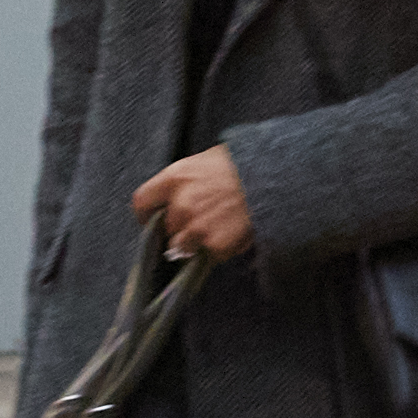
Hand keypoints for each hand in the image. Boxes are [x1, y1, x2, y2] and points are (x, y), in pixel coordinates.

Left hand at [135, 145, 256, 260]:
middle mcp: (180, 204)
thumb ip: (185, 182)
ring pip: (182, 246)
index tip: (152, 220)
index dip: (147, 214)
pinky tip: (232, 233)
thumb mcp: (205, 162)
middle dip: (179, 228)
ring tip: (217, 229)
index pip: (142, 202)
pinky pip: (207, 256)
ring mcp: (196, 227)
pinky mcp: (213, 245)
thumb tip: (176, 199)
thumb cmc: (244, 165)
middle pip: (166, 227)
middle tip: (200, 221)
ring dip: (194, 243)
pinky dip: (217, 250)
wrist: (274, 179)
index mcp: (175, 178)